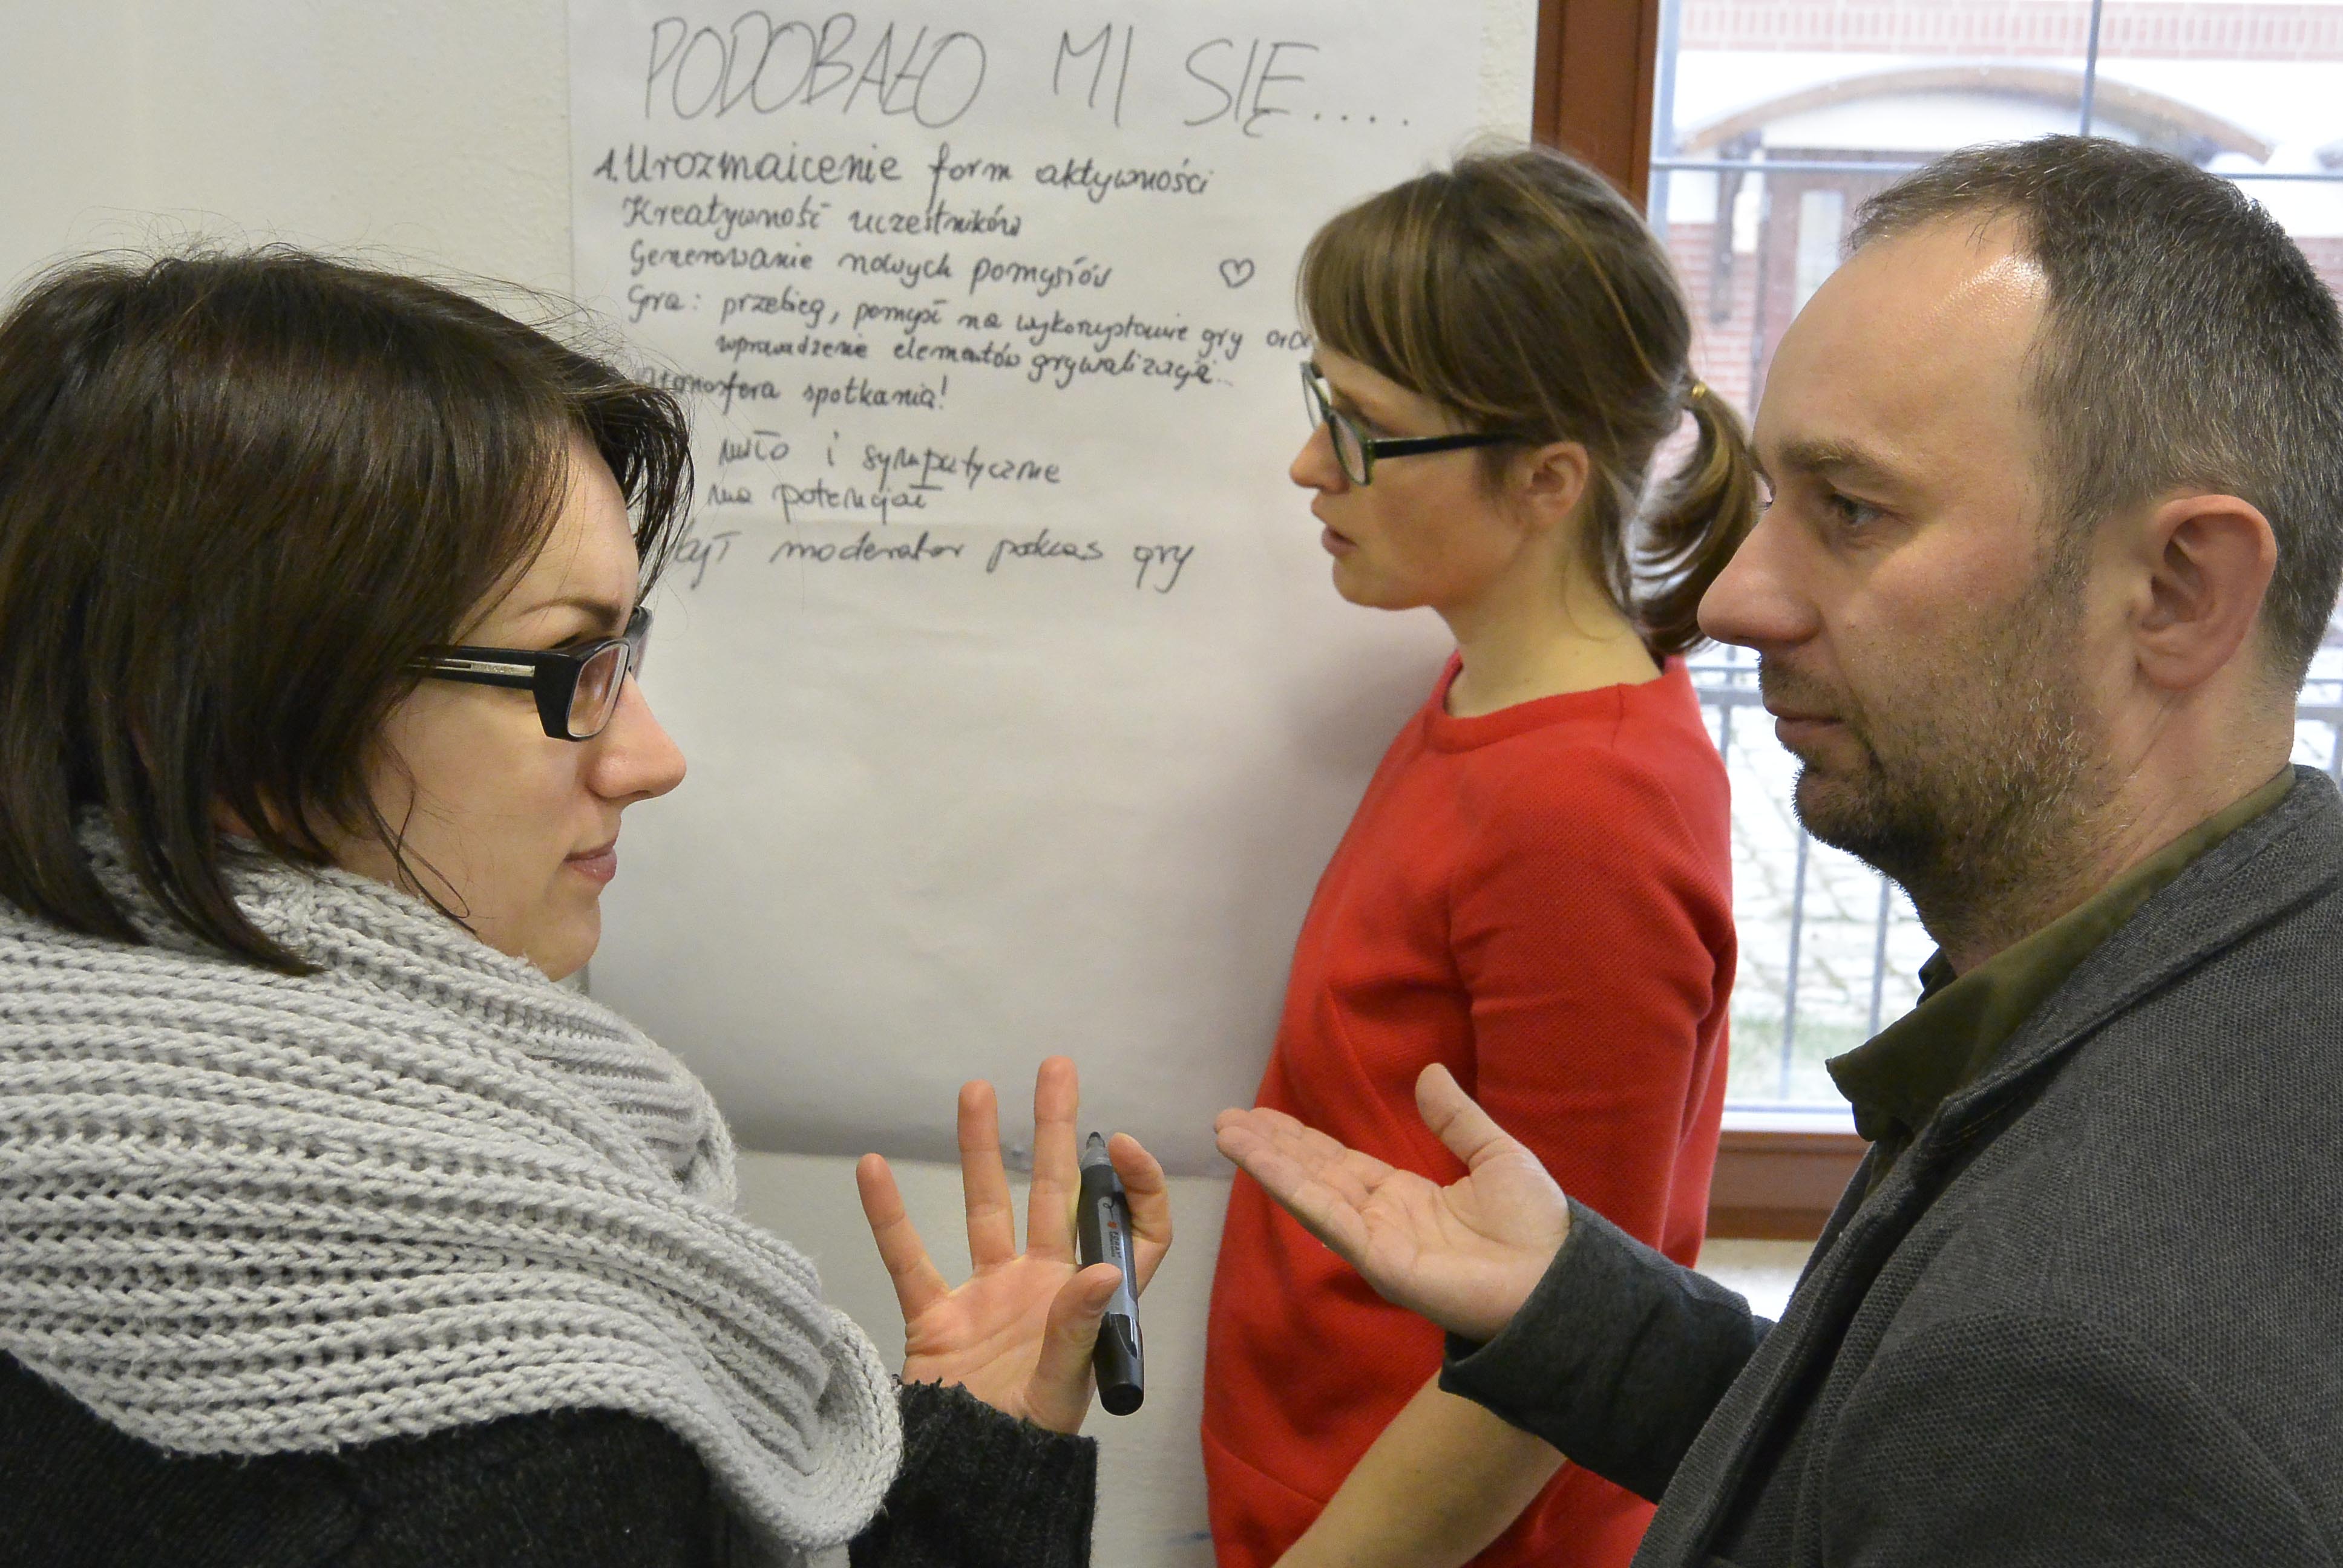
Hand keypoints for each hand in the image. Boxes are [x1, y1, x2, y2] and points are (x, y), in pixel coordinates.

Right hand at [856, 1055, 1170, 1433]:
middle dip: (1056, 1130)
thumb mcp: (1061, 1392)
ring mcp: (989, 1295)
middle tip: (1056, 1066)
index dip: (1134, 1187)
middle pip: (1056, 1193)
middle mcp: (1043, 1285)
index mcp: (1089, 1302)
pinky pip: (911, 1259)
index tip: (1116, 1144)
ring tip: (977, 1088)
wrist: (965, 1482)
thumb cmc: (1025, 1447)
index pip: (1130, 1232)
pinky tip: (872, 1167)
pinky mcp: (937, 1317)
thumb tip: (1103, 1274)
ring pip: (986, 1206)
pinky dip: (890, 1216)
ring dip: (982, 1150)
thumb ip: (1077, 1331)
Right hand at [1214, 1064, 1566, 1343]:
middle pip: (1313, 1175)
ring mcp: (1376, 1242)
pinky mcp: (1378, 1262)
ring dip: (1266, 1163)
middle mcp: (1382, 1219)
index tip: (1264, 1116)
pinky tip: (1262, 1164)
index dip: (1302, 1140)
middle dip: (1271, 1147)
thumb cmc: (1537, 1226)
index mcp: (1407, 1197)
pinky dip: (1292, 1189)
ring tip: (1227, 1132)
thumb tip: (1429, 1073)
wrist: (1560, 1280)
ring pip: (1310, 1193)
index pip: (1340, 1164)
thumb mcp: (1496, 1154)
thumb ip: (1456, 1119)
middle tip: (1227, 1119)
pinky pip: (1328, 1218)